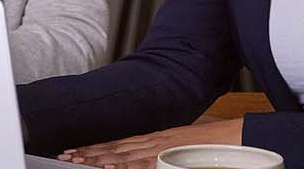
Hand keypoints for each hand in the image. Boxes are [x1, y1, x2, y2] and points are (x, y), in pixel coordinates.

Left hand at [58, 119, 242, 168]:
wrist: (238, 137)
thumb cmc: (212, 145)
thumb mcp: (180, 148)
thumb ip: (161, 155)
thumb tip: (148, 162)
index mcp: (155, 139)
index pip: (119, 143)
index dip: (96, 148)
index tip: (76, 151)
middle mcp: (154, 142)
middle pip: (116, 147)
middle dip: (89, 152)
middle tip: (65, 155)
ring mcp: (161, 149)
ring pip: (124, 154)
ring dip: (99, 158)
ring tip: (77, 161)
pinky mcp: (171, 157)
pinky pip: (145, 164)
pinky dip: (126, 165)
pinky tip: (109, 167)